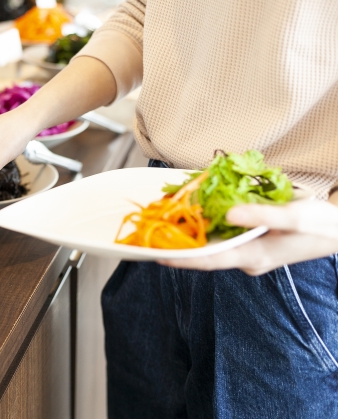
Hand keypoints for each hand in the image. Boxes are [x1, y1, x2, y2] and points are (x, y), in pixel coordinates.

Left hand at [158, 198, 337, 275]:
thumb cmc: (321, 225)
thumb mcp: (294, 216)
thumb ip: (261, 215)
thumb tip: (227, 213)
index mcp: (253, 256)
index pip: (209, 260)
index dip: (181, 258)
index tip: (156, 255)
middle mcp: (248, 258)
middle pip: (207, 253)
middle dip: (181, 245)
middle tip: (153, 233)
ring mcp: (250, 253)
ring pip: (215, 245)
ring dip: (193, 236)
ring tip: (166, 223)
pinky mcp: (254, 245)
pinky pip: (226, 238)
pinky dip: (211, 228)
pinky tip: (196, 215)